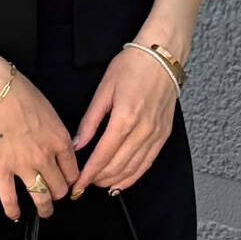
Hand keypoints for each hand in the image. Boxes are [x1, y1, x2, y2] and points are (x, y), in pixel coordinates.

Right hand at [0, 68, 80, 219]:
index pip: (73, 171)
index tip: (69, 181)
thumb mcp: (49, 110)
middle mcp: (45, 157)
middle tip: (56, 193)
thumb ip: (56, 132)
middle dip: (60, 193)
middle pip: (60, 187)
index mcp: (60, 140)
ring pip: (41, 197)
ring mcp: (23, 166)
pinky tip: (15, 215)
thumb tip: (60, 145)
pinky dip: (13, 210)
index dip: (72, 179)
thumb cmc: (20, 92)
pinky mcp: (1, 169)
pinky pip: (9, 197)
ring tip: (44, 211)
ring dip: (45, 208)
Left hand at [68, 47, 177, 194]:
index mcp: (125, 118)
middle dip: (98, 179)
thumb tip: (78, 143)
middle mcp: (143, 130)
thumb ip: (90, 121)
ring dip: (114, 181)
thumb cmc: (133, 65)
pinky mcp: (164, 135)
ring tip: (99, 184)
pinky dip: (134, 176)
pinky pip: (148, 163)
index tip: (77, 184)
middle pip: (117, 166)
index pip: (103, 156)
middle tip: (84, 184)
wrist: (162, 55)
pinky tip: (122, 182)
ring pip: (133, 169)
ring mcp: (156, 134)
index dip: (88, 174)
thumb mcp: (104, 89)